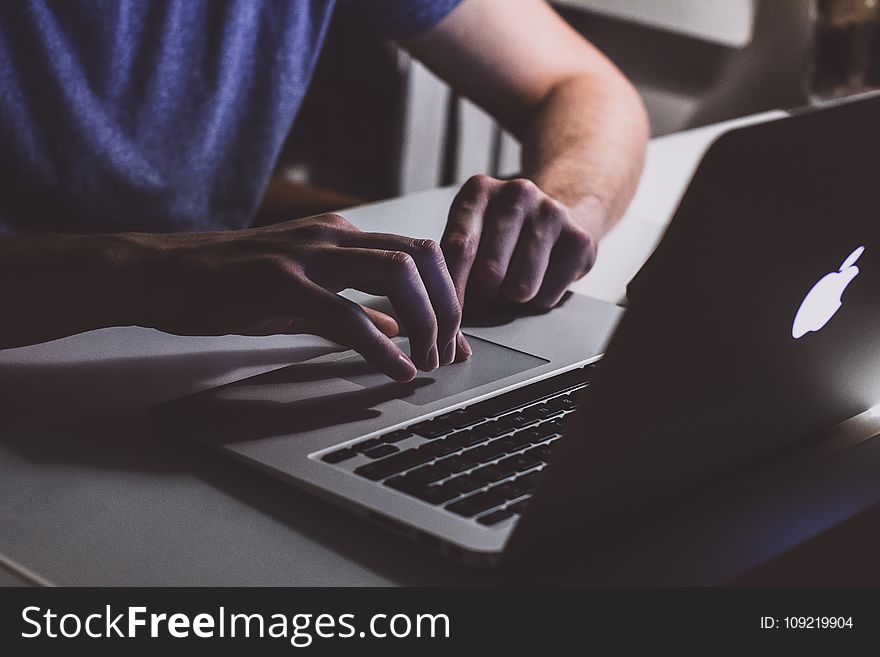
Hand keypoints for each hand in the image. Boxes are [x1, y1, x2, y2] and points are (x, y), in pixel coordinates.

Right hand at [134, 213, 468, 380]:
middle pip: (421, 257)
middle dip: (447, 307)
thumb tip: (397, 326)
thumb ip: (353, 304)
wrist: (160, 274)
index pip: (418, 253)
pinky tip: (395, 370)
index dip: (448, 295)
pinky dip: (381, 346)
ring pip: (396, 274)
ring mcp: (306, 255)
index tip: (456, 338)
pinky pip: (346, 314)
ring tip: (426, 361)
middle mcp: (332, 236)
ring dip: (424, 321)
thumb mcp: (303, 292)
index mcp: (341, 235)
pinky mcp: (279, 283)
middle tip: (448, 352)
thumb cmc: (229, 284)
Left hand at [441, 175, 598, 309]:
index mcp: (479, 190)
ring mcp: (551, 213)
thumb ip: (452, 262)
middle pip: (489, 273)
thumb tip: (444, 304)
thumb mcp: (470, 233)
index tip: (446, 312)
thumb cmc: (502, 234)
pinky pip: (547, 296)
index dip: (452, 288)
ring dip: (512, 299)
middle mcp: (517, 194)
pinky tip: (540, 278)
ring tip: (512, 282)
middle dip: (484, 295)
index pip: (459, 248)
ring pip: (520, 289)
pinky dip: (538, 300)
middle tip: (488, 289)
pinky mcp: (579, 239)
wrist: (560, 216)